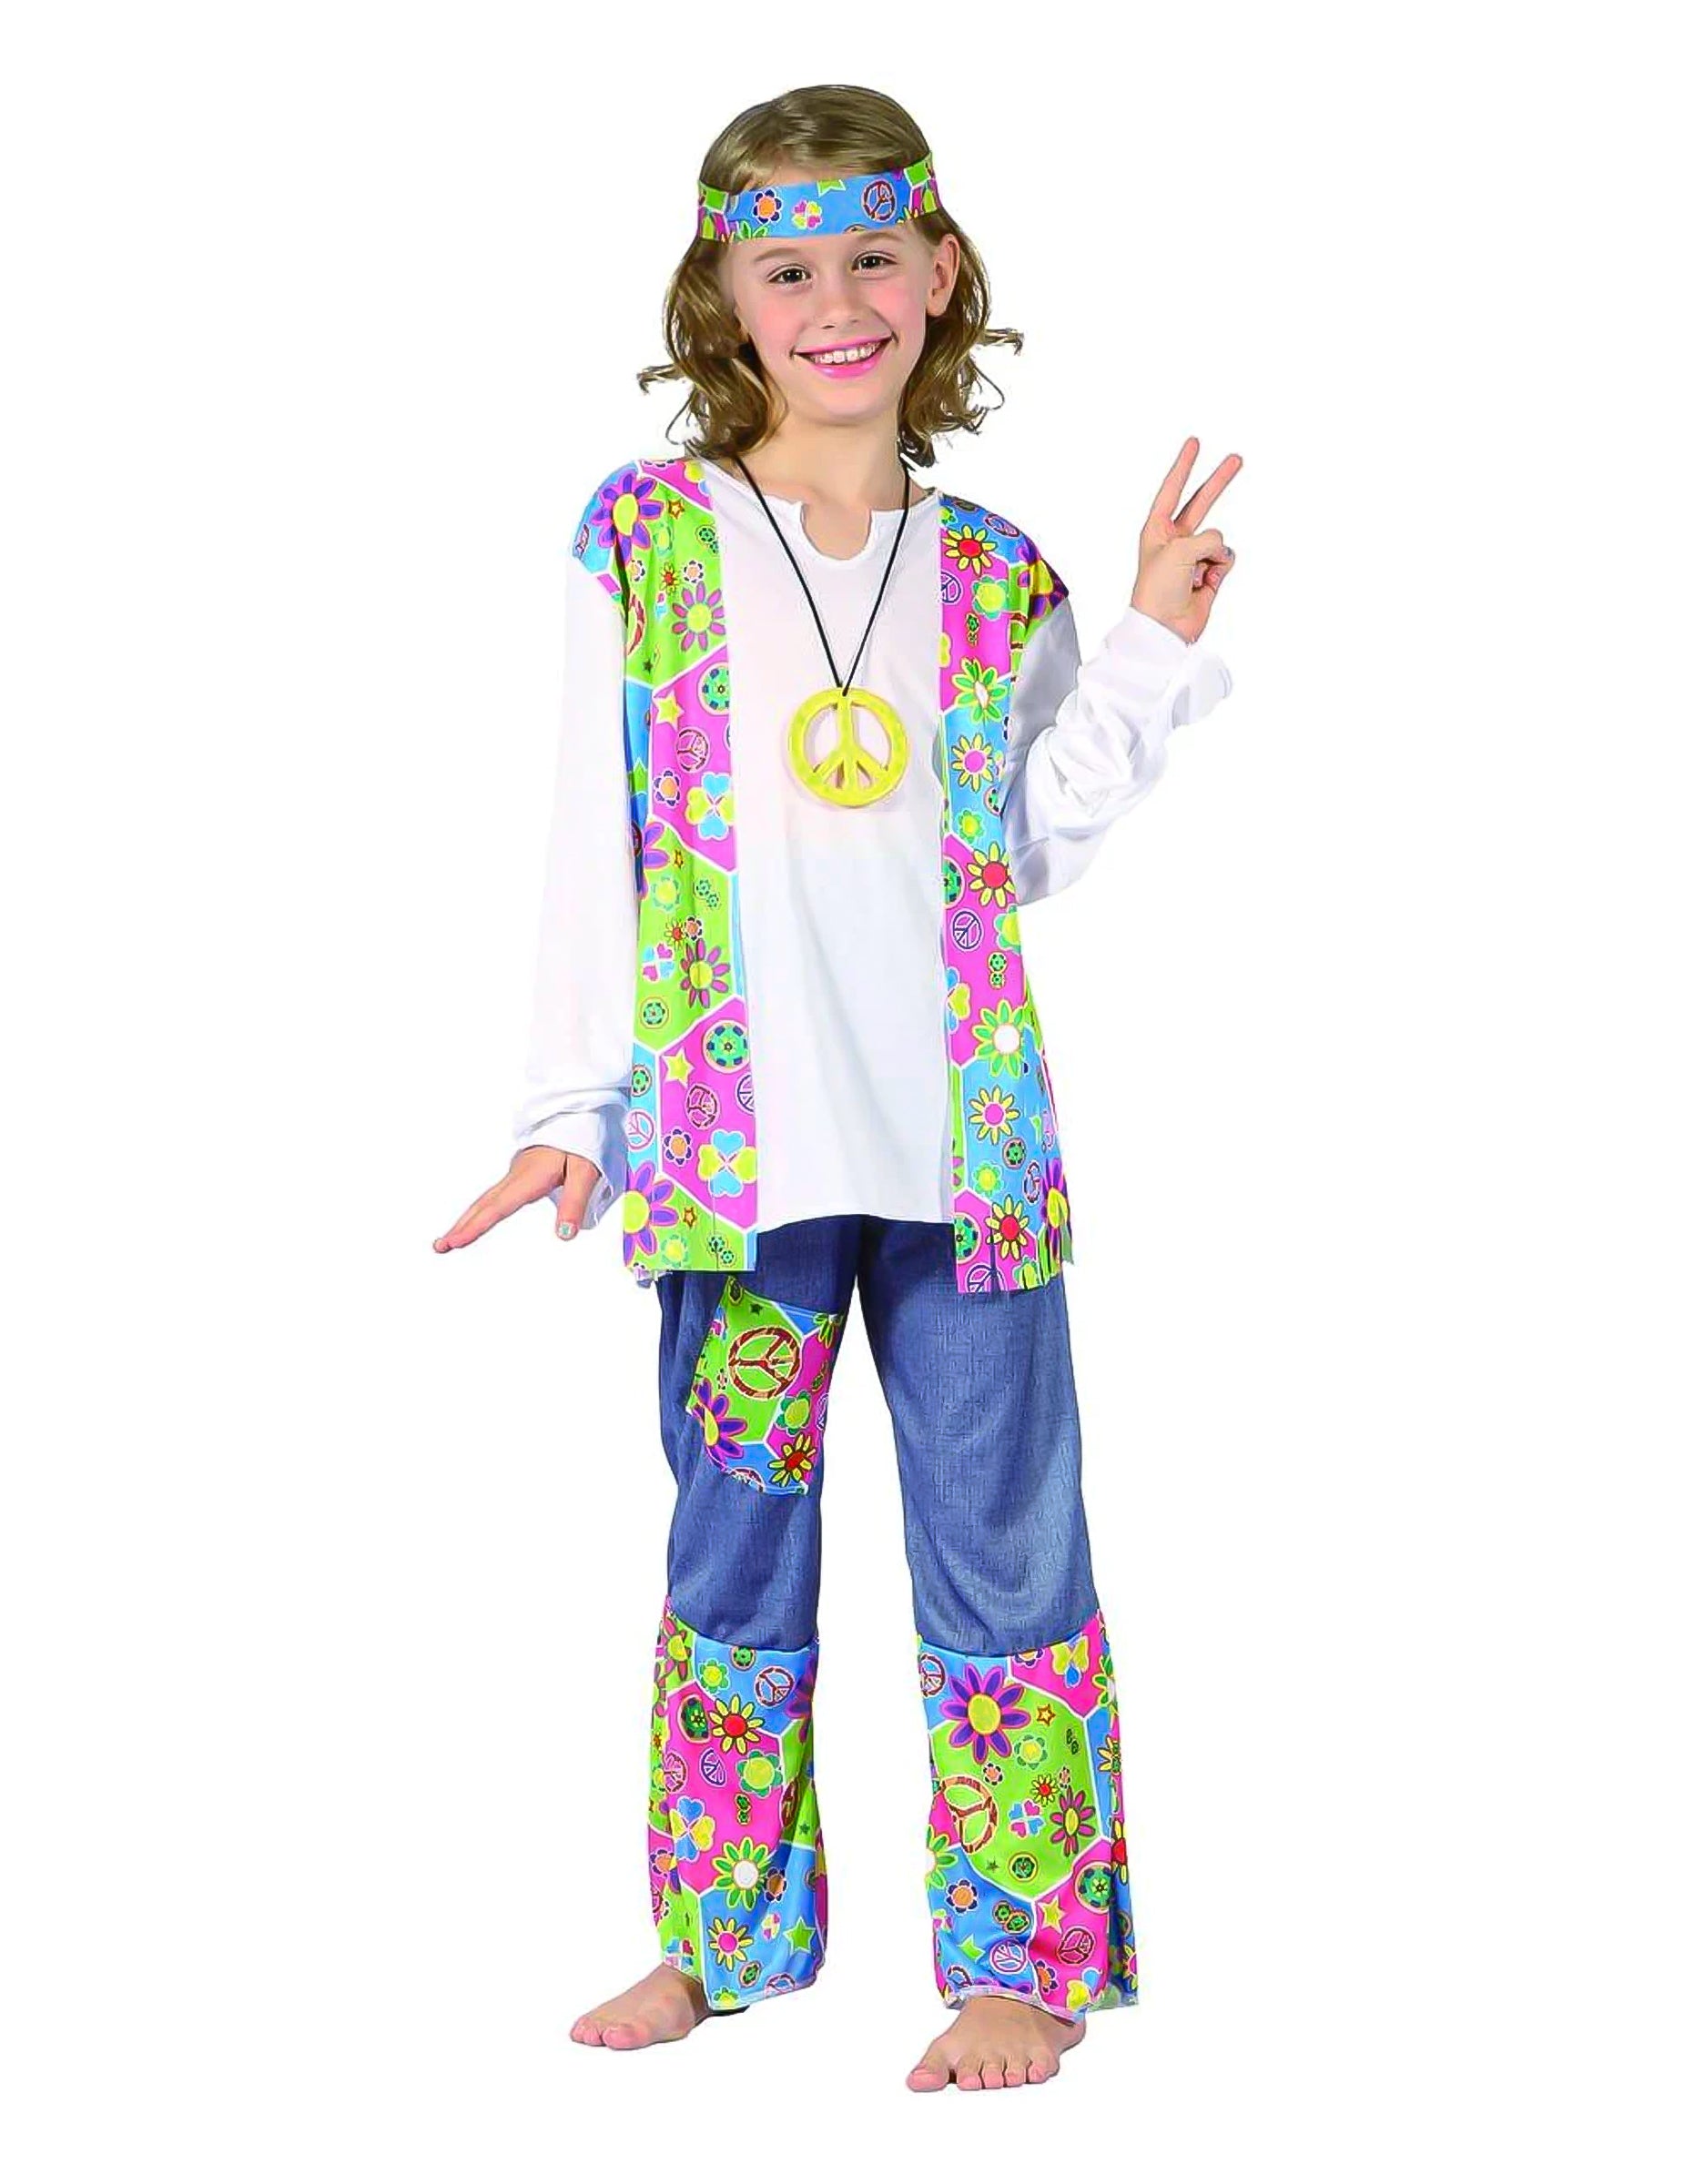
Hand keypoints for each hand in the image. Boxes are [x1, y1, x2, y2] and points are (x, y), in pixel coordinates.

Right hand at [432, 1145, 603, 1250]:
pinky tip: (473, 1219)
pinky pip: (493, 1196)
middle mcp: (516, 1177)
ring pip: (484, 1201)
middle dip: (460, 1227)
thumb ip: (574, 1203)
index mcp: (529, 1178)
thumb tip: (564, 1235)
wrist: (576, 1113)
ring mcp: (514, 1175)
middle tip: (439, 1247)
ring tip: (448, 1240)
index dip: (475, 1227)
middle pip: (482, 1206)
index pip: (498, 1208)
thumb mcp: (586, 1173)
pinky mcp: (518, 1175)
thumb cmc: (582, 1140)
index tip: (454, 1242)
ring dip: (465, 1220)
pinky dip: (478, 1211)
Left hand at [1130, 436, 1240, 642]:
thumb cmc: (1159, 589)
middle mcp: (1175, 540)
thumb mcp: (1179, 549)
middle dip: (1218, 481)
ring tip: (1194, 576)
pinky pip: (1226, 558)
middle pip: (1201, 502)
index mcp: (1156, 529)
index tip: (1194, 442)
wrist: (1164, 629)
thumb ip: (1207, 536)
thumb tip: (1222, 552)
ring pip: (1219, 539)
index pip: (1172, 488)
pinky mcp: (1209, 574)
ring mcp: (1194, 557)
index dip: (1184, 465)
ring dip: (1213, 555)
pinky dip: (1220, 570)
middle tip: (1237, 458)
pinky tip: (1205, 585)